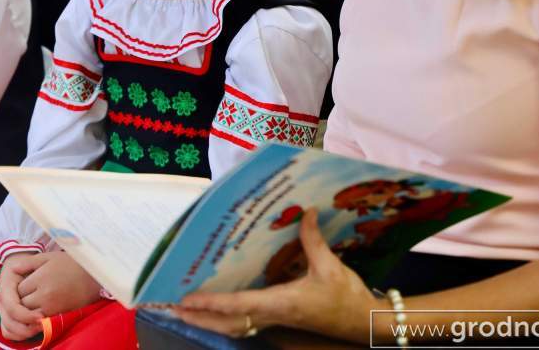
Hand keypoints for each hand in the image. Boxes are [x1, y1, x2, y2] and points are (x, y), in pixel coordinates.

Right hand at [0, 253, 45, 340]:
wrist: (17, 262)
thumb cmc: (26, 262)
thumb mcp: (28, 260)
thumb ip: (28, 265)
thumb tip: (27, 273)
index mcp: (4, 288)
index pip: (13, 308)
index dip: (27, 315)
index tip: (42, 316)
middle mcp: (0, 301)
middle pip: (10, 323)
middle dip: (27, 327)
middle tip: (44, 325)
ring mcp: (1, 310)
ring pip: (8, 330)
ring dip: (24, 332)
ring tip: (41, 328)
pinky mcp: (5, 316)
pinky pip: (8, 332)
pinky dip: (19, 335)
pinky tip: (33, 330)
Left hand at [17, 250, 102, 316]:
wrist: (94, 276)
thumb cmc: (70, 263)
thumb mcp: (49, 257)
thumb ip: (28, 262)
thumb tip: (12, 268)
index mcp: (41, 278)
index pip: (19, 289)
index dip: (22, 286)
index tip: (29, 282)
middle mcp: (44, 294)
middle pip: (22, 303)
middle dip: (24, 298)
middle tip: (32, 291)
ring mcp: (52, 307)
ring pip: (30, 314)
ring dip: (30, 309)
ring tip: (38, 299)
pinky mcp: (59, 315)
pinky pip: (41, 320)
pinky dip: (39, 315)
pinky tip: (45, 306)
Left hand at [176, 208, 379, 343]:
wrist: (365, 322)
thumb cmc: (347, 297)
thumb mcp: (331, 266)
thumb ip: (314, 240)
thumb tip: (306, 212)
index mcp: (282, 302)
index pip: (239, 304)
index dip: (212, 303)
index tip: (187, 299)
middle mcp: (275, 314)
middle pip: (229, 323)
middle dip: (200, 317)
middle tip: (173, 307)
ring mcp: (277, 320)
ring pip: (236, 326)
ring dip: (210, 321)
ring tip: (187, 311)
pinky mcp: (282, 319)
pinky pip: (247, 323)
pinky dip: (227, 319)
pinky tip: (218, 311)